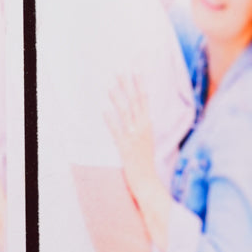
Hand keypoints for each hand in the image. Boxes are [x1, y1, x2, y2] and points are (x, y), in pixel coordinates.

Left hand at [105, 75, 157, 202]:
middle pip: (134, 102)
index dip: (140, 84)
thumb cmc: (145, 160)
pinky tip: (104, 110)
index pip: (144, 99)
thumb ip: (142, 125)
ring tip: (110, 86)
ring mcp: (133, 137)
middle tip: (120, 70)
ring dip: (117, 98)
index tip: (136, 70)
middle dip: (127, 85)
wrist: (147, 182)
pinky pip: (116, 130)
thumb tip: (139, 112)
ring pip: (125, 113)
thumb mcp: (146, 139)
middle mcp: (142, 128)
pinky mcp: (124, 147)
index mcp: (148, 124)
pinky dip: (111, 119)